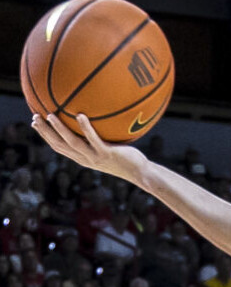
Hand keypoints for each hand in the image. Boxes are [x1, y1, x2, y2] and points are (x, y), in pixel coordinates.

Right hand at [31, 114, 145, 184]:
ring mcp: (95, 157)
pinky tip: (81, 115)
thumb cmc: (125, 158)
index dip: (45, 136)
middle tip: (35, 117)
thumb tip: (95, 120)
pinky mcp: (106, 153)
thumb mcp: (108, 148)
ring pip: (72, 142)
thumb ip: (98, 138)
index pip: (58, 146)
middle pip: (59, 145)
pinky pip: (94, 139)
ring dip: (59, 129)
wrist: (139, 172)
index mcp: (82, 157)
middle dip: (45, 132)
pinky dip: (86, 128)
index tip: (35, 123)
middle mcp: (85, 159)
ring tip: (50, 115)